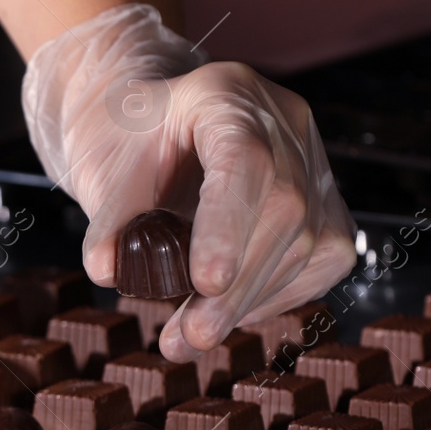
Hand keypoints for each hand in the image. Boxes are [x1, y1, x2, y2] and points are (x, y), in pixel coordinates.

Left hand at [22, 4, 355, 360]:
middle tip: (188, 337)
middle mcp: (283, 120)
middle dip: (238, 287)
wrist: (153, 123)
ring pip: (307, 242)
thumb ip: (110, 220)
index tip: (206, 282)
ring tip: (190, 336)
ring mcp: (313, 160)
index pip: (245, 158)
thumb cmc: (127, 139)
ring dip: (249, 303)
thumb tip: (110, 272)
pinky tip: (229, 311)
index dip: (229, 224)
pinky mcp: (328, 202)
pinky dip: (273, 297)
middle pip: (284, 209)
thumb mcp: (103, 168)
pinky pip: (318, 260)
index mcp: (225, 92)